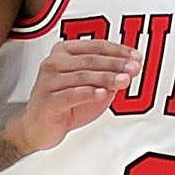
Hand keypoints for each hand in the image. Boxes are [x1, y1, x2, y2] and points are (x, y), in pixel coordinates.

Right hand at [8, 38, 135, 154]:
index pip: (96, 46)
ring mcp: (48, 81)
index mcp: (64, 52)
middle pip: (91, 60)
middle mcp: (54, 63)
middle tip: (134, 68)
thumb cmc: (64, 104)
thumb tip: (129, 69)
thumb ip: (107, 77)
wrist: (38, 127)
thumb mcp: (91, 88)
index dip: (118, 51)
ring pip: (83, 76)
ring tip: (124, 81)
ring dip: (106, 78)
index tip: (136, 57)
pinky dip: (88, 93)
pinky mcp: (47, 101)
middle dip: (116, 64)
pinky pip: (70, 95)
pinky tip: (102, 93)